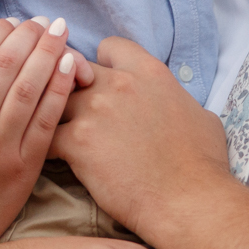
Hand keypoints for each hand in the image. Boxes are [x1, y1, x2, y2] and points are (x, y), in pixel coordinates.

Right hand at [0, 19, 76, 248]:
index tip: (11, 22)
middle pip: (6, 65)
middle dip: (28, 35)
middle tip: (43, 21)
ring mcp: (1, 146)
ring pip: (29, 87)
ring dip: (48, 53)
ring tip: (60, 33)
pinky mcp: (25, 165)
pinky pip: (46, 119)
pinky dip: (59, 89)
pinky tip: (68, 66)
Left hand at [51, 37, 232, 238]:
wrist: (189, 201)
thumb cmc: (204, 166)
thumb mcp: (202, 116)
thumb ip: (178, 100)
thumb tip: (178, 104)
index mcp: (149, 72)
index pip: (109, 47)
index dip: (102, 64)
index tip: (100, 81)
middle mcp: (119, 84)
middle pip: (73, 69)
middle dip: (69, 86)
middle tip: (71, 109)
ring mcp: (95, 110)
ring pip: (53, 98)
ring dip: (51, 113)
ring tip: (50, 130)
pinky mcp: (77, 141)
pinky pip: (44, 133)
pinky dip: (43, 145)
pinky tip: (49, 158)